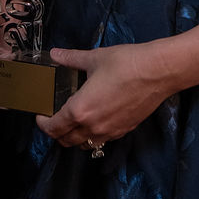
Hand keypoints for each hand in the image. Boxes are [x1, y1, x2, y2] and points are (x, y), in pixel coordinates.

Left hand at [36, 42, 170, 147]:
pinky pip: (102, 141)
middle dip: (56, 133)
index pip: (54, 128)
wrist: (157, 72)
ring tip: (73, 122)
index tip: (40, 116)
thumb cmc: (125, 63)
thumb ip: (71, 59)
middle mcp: (93, 126)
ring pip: (84, 144)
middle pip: (66, 141)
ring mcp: (110, 131)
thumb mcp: (94, 58)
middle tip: (54, 119)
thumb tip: (55, 54)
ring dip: (74, 137)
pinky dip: (92, 136)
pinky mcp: (124, 130)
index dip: (43, 124)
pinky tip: (95, 121)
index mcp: (80, 110)